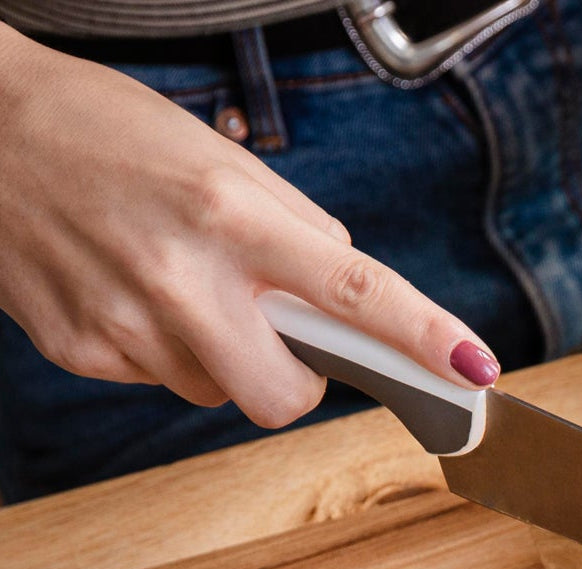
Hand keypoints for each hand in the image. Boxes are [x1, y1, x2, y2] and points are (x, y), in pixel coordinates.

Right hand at [0, 26, 499, 428]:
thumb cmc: (103, 131)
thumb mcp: (217, 157)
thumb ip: (294, 229)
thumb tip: (345, 294)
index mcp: (228, 213)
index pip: (352, 291)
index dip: (422, 337)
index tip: (472, 368)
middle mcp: (180, 276)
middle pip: (285, 398)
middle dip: (295, 379)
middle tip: (271, 329)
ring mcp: (126, 325)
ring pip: (219, 394)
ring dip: (220, 355)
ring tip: (170, 282)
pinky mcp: (83, 352)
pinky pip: (162, 383)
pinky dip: (163, 349)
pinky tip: (129, 291)